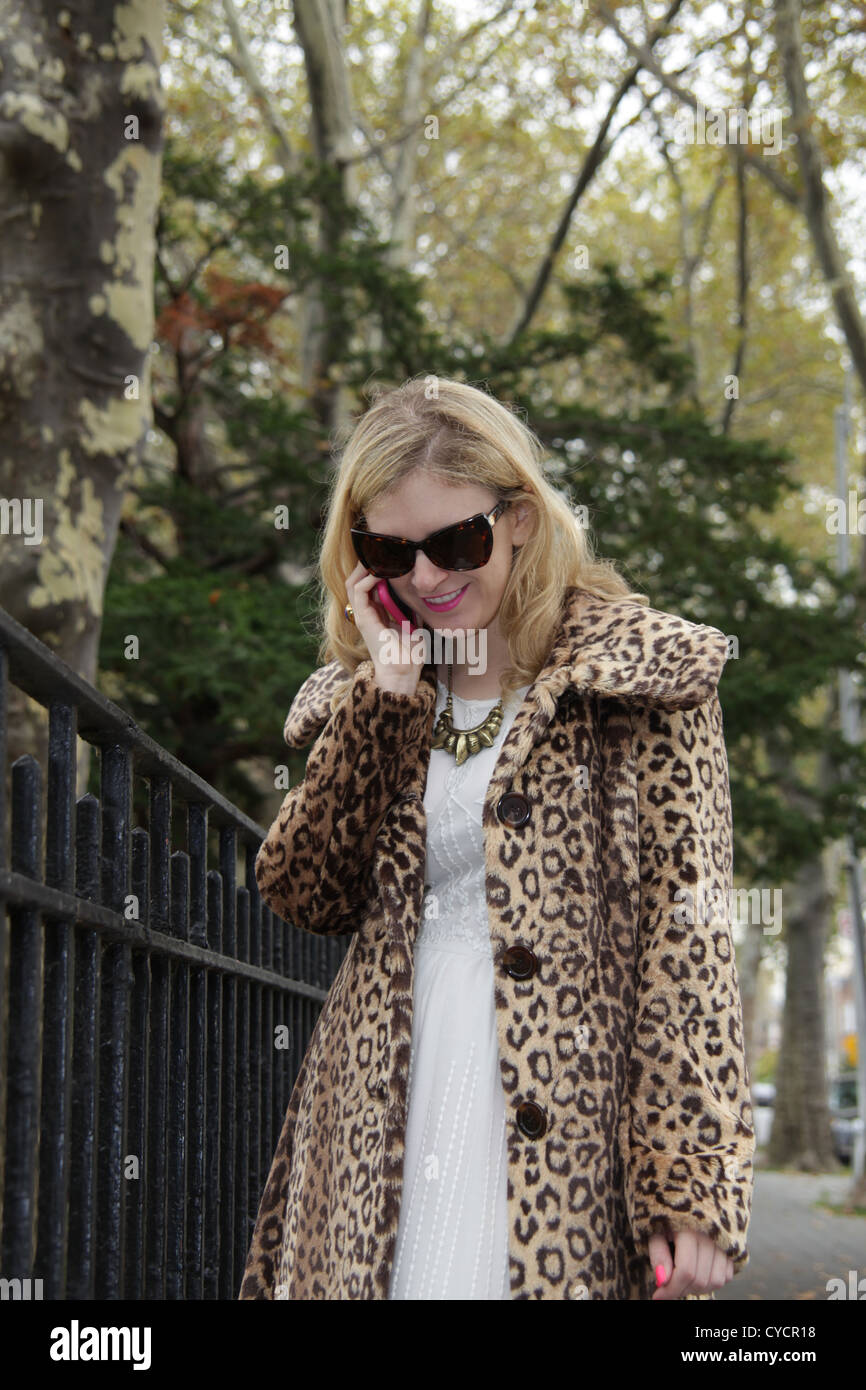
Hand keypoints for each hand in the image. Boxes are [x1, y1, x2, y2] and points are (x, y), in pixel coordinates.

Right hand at [345, 562, 423, 695]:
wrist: (403, 672)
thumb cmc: (410, 652)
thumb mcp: (414, 622)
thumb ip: (412, 607)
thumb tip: (424, 590)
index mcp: (376, 612)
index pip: (369, 582)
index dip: (376, 568)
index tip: (391, 555)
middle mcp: (366, 612)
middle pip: (357, 579)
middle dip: (367, 563)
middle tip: (381, 551)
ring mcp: (362, 615)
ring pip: (354, 582)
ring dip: (365, 568)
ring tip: (379, 558)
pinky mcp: (363, 619)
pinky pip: (359, 591)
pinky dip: (368, 579)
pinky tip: (380, 572)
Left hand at [648, 1219, 734, 1299]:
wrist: (687, 1197)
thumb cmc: (667, 1216)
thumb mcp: (655, 1230)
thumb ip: (658, 1254)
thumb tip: (663, 1280)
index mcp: (690, 1227)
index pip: (686, 1271)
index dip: (671, 1289)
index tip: (657, 1296)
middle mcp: (711, 1234)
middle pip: (700, 1279)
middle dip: (681, 1289)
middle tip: (668, 1286)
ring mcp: (725, 1241)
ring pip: (716, 1281)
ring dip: (697, 1287)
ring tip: (682, 1277)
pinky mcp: (734, 1247)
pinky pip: (727, 1275)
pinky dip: (711, 1280)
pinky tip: (697, 1270)